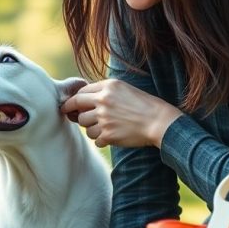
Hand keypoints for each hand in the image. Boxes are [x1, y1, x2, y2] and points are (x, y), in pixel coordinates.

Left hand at [60, 79, 182, 148]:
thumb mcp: (124, 89)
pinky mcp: (108, 135)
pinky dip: (102, 140)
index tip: (70, 106)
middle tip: (79, 118)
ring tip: (106, 128)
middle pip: (78, 109)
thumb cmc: (144, 105)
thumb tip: (82, 99)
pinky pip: (95, 140)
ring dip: (92, 129)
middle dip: (78, 115)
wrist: (159, 122)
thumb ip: (104, 91)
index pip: (80, 93)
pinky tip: (112, 137)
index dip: (73, 101)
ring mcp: (104, 118)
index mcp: (108, 87)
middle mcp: (103, 101)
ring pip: (85, 127)